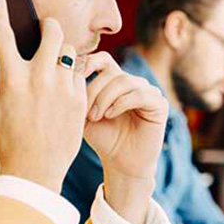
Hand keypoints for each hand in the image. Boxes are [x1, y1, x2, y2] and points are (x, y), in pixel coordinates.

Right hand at [0, 0, 86, 191]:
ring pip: (70, 52)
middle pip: (53, 32)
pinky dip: (73, 74)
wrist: (38, 169)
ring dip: (62, 52)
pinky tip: (66, 83)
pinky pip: (80, 74)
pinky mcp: (80, 99)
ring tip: (56, 61)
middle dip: (49, 25)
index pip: (3, 35)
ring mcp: (64, 88)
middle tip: (46, 29)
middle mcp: (41, 78)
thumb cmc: (8, 141)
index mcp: (13, 79)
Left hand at [82, 52, 168, 223]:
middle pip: (111, 72)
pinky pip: (139, 94)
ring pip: (124, 81)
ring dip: (105, 98)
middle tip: (85, 112)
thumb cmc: (103, 139)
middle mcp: (134, 83)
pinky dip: (121, 103)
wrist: (121, 164)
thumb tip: (64, 71)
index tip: (73, 78)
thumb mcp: (84, 113)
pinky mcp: (159, 104)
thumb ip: (77, 93)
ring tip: (96, 116)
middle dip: (94, 90)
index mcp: (116, 81)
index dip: (88, 63)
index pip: (103, 59)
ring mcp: (149, 91)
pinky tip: (110, 115)